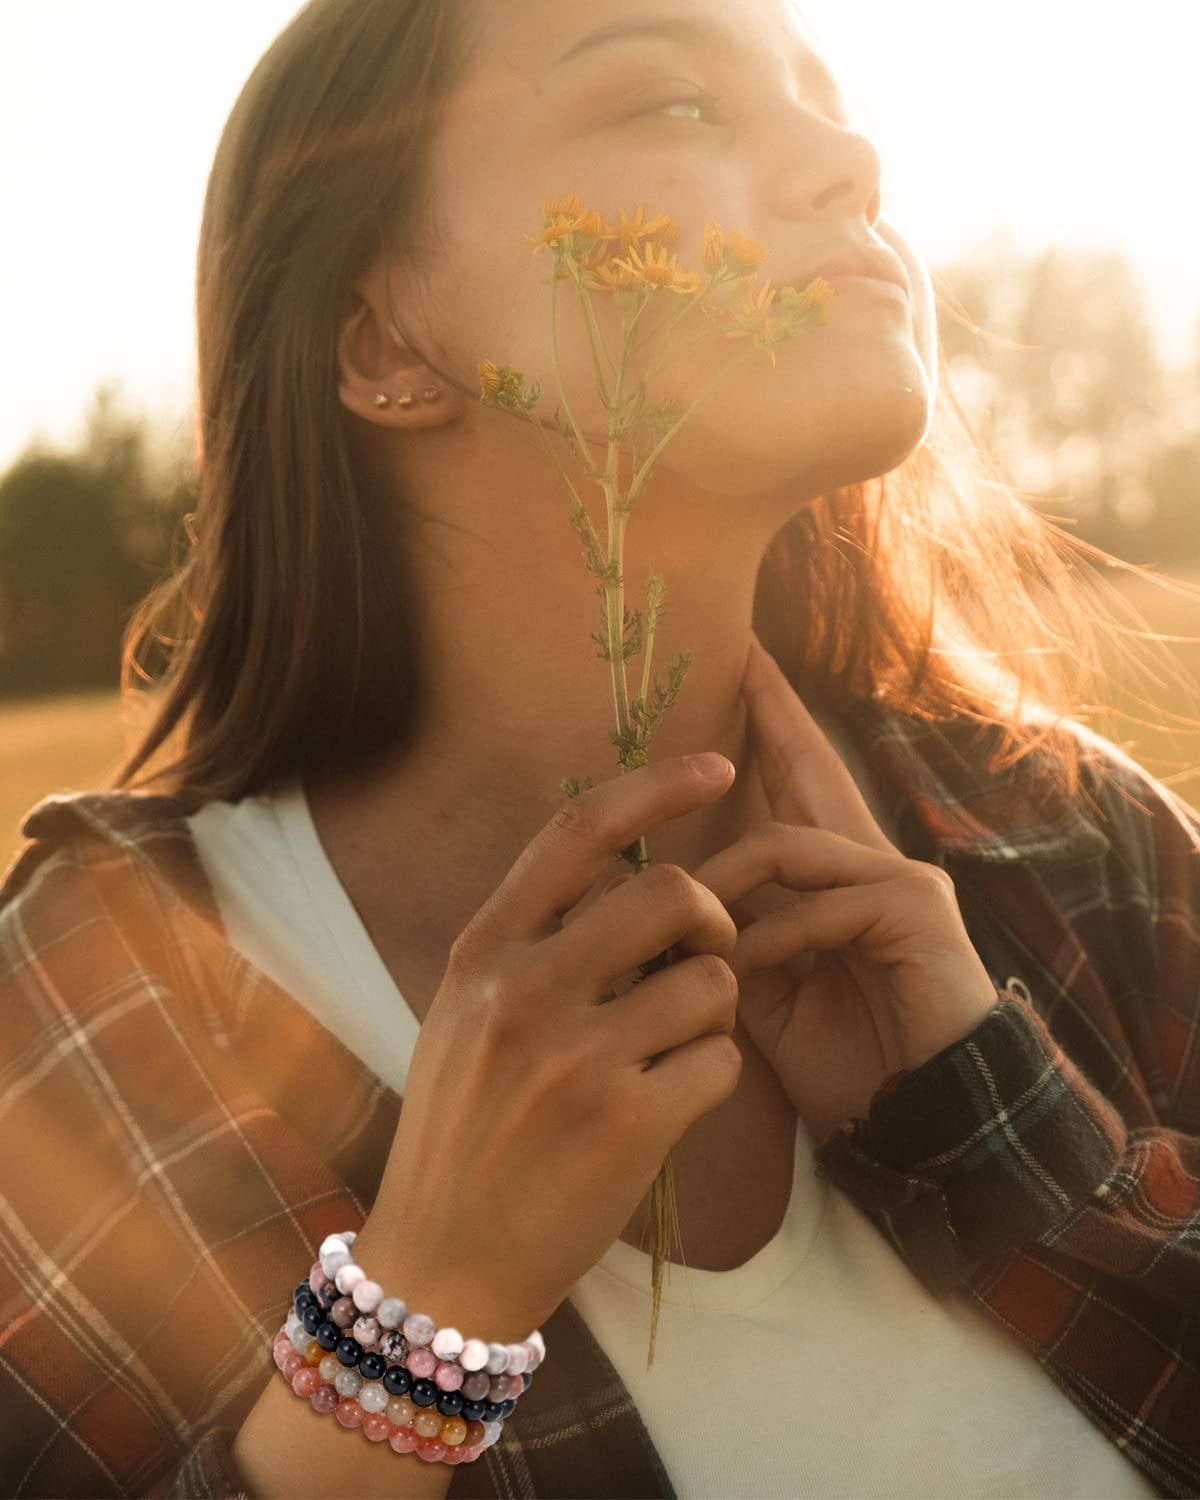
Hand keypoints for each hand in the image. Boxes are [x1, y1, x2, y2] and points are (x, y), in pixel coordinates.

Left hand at [691, 632, 1001, 1144]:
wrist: (924, 1128)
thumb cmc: (848, 1066)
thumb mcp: (769, 998)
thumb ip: (732, 942)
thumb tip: (670, 908)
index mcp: (834, 880)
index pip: (795, 789)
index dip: (770, 731)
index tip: (741, 672)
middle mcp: (873, 861)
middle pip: (813, 769)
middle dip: (775, 713)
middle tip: (743, 652)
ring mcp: (901, 878)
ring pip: (787, 843)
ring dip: (727, 883)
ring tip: (693, 930)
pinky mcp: (915, 908)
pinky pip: (820, 903)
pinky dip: (773, 938)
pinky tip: (744, 971)